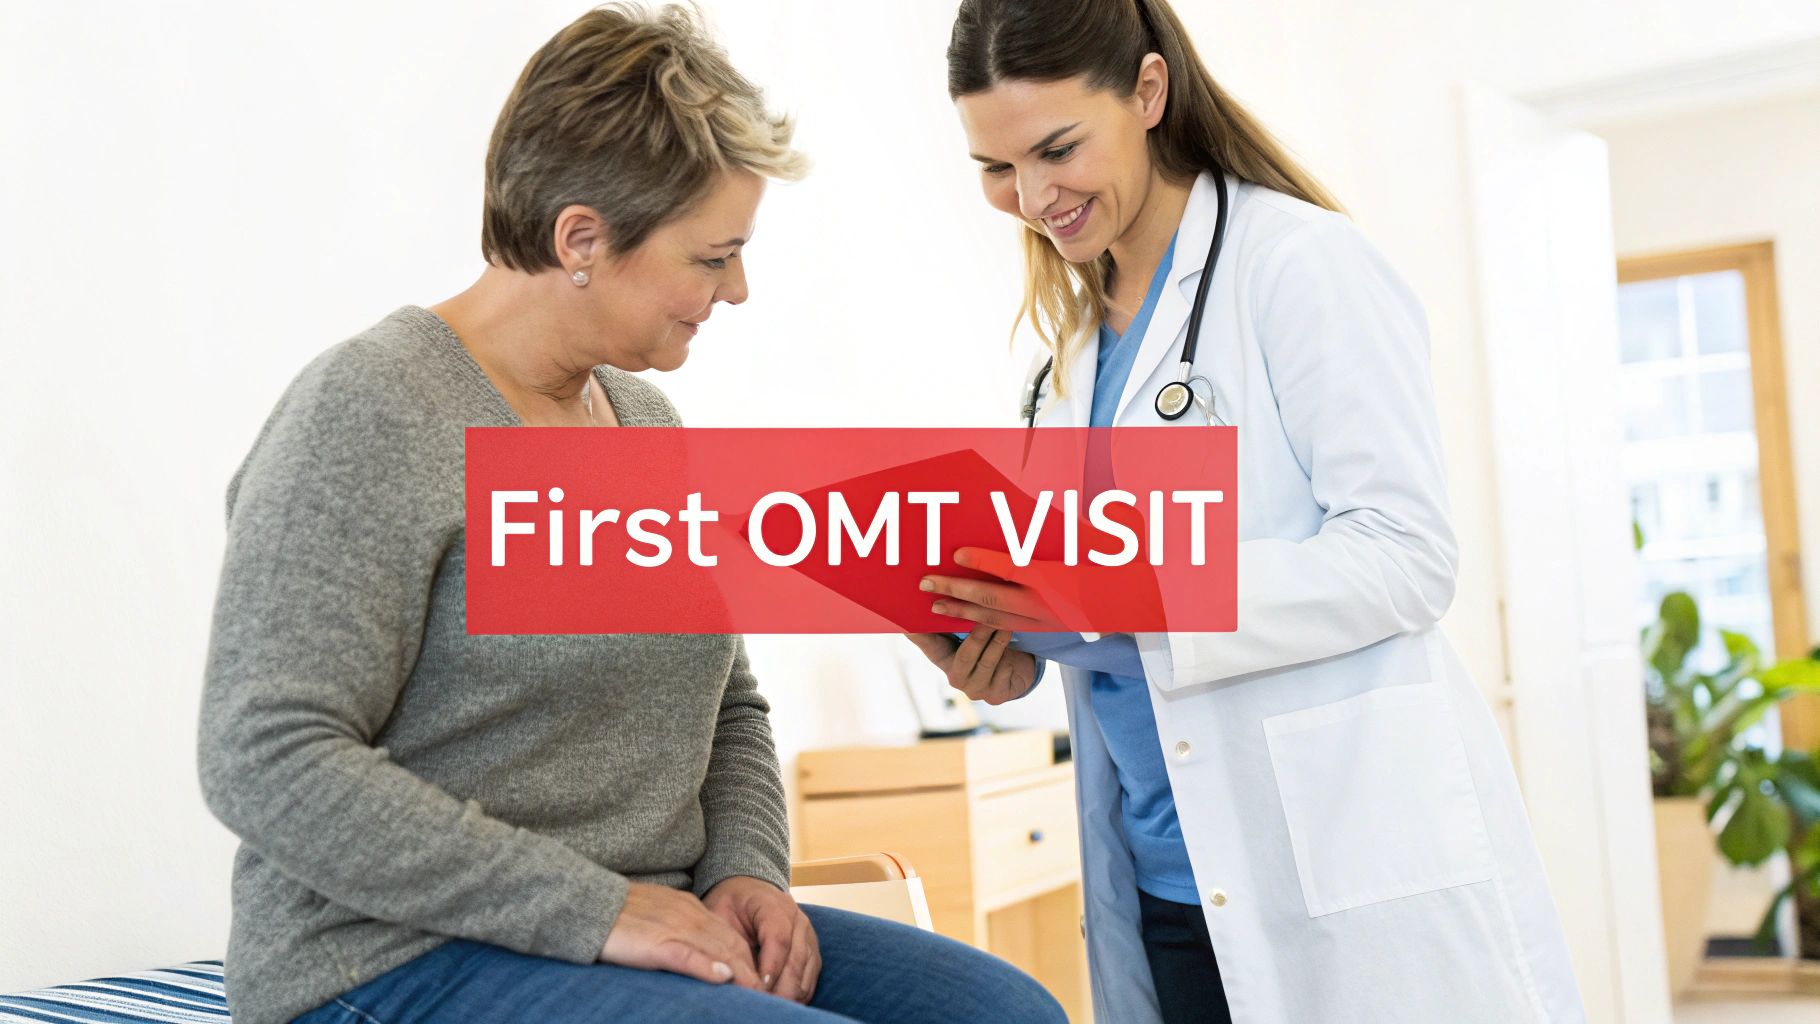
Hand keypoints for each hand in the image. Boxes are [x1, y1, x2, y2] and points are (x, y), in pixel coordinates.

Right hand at [600, 882, 763, 989]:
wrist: (588, 902)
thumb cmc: (618, 915)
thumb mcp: (659, 918)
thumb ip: (682, 932)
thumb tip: (703, 958)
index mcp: (689, 909)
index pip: (730, 936)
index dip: (749, 959)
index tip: (760, 981)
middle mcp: (689, 916)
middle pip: (733, 945)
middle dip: (754, 971)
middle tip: (769, 995)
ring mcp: (675, 928)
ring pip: (719, 951)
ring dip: (742, 974)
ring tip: (759, 995)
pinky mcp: (657, 942)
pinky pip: (689, 955)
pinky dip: (708, 967)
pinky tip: (723, 979)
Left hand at [702, 876, 820, 1002]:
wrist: (749, 891)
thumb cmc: (731, 904)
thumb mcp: (720, 914)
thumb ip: (725, 942)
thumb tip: (729, 975)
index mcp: (774, 906)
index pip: (778, 939)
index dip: (770, 967)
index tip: (758, 988)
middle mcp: (798, 920)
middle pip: (796, 960)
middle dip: (780, 988)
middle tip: (762, 1008)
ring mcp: (809, 936)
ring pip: (806, 972)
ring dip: (790, 994)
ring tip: (770, 1009)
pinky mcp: (812, 951)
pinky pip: (810, 978)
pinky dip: (798, 994)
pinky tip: (782, 1005)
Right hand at [903, 627, 1035, 704]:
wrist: (1017, 673)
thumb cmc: (991, 645)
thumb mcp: (973, 631)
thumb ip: (958, 616)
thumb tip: (940, 587)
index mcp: (943, 658)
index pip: (926, 642)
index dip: (917, 631)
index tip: (908, 619)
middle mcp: (955, 676)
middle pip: (964, 655)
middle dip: (978, 634)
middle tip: (988, 615)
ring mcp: (975, 689)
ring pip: (987, 663)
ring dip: (998, 642)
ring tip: (1007, 625)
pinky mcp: (995, 696)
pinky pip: (1003, 674)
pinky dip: (1011, 659)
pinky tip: (1018, 650)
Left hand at [923, 546, 1162, 634]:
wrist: (1134, 607)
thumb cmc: (1114, 567)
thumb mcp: (1097, 542)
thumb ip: (1068, 525)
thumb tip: (1043, 509)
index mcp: (1055, 578)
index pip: (1011, 568)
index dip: (982, 562)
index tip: (957, 553)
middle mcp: (1045, 603)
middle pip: (991, 597)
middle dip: (955, 589)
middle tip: (925, 581)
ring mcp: (1042, 621)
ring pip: (993, 618)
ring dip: (960, 610)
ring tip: (933, 604)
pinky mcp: (1043, 630)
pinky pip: (1005, 627)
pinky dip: (979, 622)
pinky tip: (961, 616)